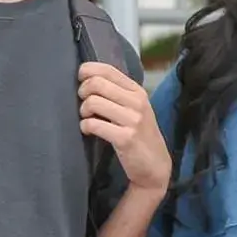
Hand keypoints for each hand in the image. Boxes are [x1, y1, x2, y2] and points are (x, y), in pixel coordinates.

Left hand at [79, 63, 170, 192]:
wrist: (155, 166)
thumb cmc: (140, 135)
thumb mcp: (135, 109)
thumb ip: (118, 93)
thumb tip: (88, 80)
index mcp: (138, 91)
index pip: (107, 69)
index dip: (87, 71)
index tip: (81, 82)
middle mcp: (137, 102)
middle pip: (96, 83)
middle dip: (82, 92)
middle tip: (84, 105)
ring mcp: (132, 120)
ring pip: (92, 102)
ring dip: (83, 111)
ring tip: (86, 119)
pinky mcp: (125, 138)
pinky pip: (93, 124)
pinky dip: (85, 126)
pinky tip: (88, 131)